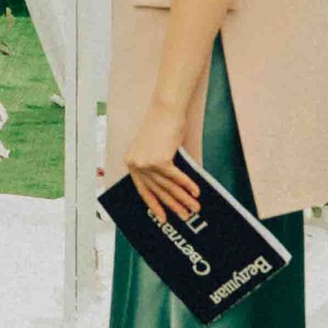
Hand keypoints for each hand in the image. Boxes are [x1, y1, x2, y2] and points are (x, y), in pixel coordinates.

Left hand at [119, 108, 198, 229]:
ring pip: (168, 186)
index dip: (154, 204)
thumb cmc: (163, 127)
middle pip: (157, 190)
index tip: (162, 217)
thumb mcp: (156, 149)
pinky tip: (196, 193)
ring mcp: (146, 163)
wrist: (166, 111)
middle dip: (173, 204)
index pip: (143, 190)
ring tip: (195, 208)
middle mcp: (136, 164)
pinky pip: (176, 177)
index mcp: (131, 162)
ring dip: (183, 198)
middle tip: (184, 216)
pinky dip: (188, 185)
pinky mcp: (159, 160)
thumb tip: (173, 189)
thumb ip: (159, 167)